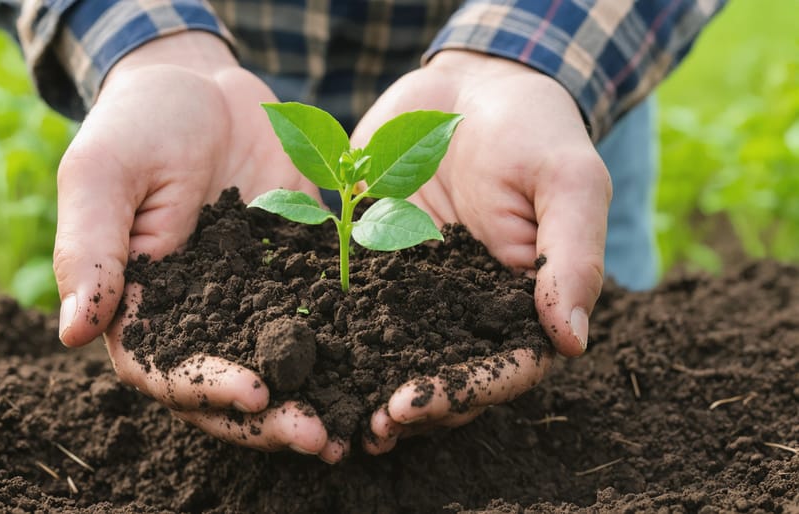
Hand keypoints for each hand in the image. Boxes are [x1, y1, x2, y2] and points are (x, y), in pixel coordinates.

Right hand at [52, 32, 343, 461]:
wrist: (206, 86)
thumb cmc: (140, 123)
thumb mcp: (103, 172)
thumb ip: (90, 248)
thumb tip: (70, 334)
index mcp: (142, 305)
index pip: (166, 369)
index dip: (206, 390)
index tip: (254, 393)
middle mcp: (197, 315)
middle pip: (227, 386)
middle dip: (270, 417)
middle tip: (318, 435)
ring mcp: (250, 299)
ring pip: (279, 366)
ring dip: (311, 398)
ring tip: (351, 426)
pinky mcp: (294, 275)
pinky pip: (320, 318)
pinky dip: (346, 346)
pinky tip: (379, 365)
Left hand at [353, 51, 610, 452]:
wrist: (469, 88)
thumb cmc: (533, 129)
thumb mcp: (566, 180)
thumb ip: (571, 255)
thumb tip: (573, 339)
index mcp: (524, 304)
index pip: (503, 368)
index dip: (465, 393)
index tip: (417, 404)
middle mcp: (470, 311)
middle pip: (445, 375)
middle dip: (408, 406)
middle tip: (367, 427)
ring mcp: (419, 292)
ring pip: (395, 353)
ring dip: (366, 385)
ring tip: (329, 411)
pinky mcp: (376, 266)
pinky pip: (352, 304)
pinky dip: (331, 330)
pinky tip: (300, 349)